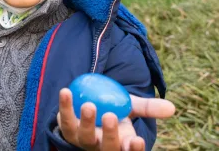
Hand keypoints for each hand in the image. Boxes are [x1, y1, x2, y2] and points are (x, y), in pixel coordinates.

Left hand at [57, 88, 174, 150]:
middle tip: (110, 116)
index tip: (136, 140)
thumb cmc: (115, 108)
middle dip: (109, 134)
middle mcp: (101, 146)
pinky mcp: (67, 128)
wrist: (92, 103)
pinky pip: (64, 119)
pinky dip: (65, 106)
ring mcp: (82, 139)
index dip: (132, 149)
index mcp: (121, 144)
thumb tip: (171, 107)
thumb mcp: (132, 107)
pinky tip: (66, 91)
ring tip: (89, 105)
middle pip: (106, 147)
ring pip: (83, 136)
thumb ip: (148, 108)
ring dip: (85, 121)